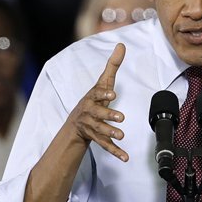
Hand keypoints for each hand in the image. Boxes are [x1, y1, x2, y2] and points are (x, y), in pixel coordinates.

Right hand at [67, 43, 128, 161]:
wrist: (76, 122)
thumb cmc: (94, 99)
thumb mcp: (102, 82)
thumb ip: (112, 65)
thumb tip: (121, 45)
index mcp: (91, 98)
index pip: (97, 95)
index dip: (104, 94)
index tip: (113, 94)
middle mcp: (90, 113)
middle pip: (98, 115)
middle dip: (108, 116)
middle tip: (120, 118)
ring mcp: (92, 127)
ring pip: (100, 131)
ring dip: (110, 133)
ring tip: (121, 135)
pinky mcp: (97, 139)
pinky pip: (106, 146)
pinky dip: (115, 152)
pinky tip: (125, 157)